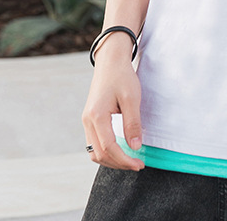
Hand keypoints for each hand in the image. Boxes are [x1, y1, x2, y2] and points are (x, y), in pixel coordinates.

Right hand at [82, 43, 144, 170]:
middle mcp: (88, 121)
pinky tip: (120, 150)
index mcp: (96, 116)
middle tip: (136, 165)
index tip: (139, 164)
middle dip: (118, 163)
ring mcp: (86, 121)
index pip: (109, 148)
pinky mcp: (90, 119)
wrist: (110, 61)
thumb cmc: (122, 77)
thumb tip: (135, 147)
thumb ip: (132, 123)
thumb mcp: (132, 98)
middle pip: (99, 154)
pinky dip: (106, 151)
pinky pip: (94, 143)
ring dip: (111, 160)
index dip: (124, 160)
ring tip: (129, 160)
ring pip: (94, 151)